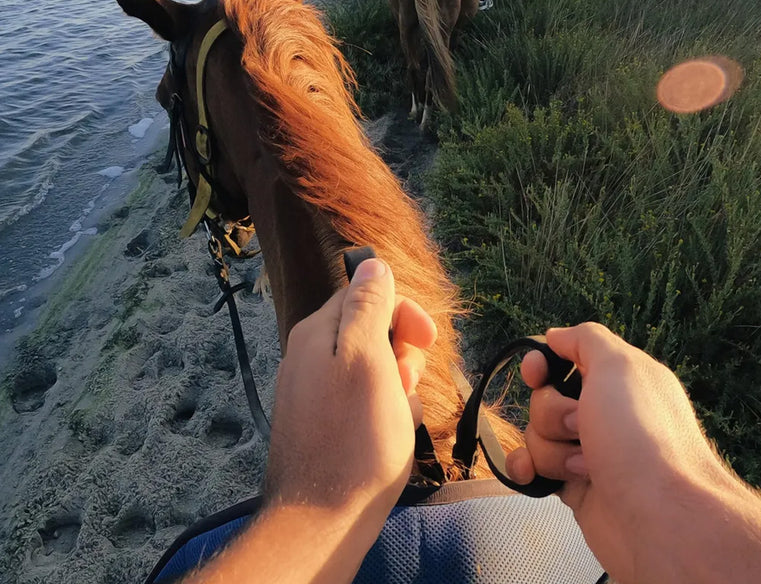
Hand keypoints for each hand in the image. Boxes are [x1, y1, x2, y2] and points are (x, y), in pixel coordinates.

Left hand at [264, 258, 436, 523]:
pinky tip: (392, 434)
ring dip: (399, 386)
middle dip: (402, 354)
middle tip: (405, 384)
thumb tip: (372, 262)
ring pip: (376, 369)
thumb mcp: (366, 357)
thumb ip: (367, 305)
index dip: (403, 313)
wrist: (323, 519)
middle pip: (373, 332)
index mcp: (318, 332)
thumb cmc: (355, 438)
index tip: (426, 338)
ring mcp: (317, 391)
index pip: (367, 294)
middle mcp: (311, 355)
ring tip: (398, 416)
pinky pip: (367, 401)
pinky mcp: (326, 423)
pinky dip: (387, 411)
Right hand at [506, 323, 737, 582]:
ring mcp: (589, 451)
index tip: (536, 375)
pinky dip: (528, 469)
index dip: (542, 363)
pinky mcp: (576, 488)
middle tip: (582, 427)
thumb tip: (555, 336)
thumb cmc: (642, 437)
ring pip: (538, 434)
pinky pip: (535, 469)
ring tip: (585, 466)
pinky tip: (531, 475)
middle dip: (552, 412)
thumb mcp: (620, 366)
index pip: (564, 357)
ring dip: (551, 448)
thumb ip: (586, 339)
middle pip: (544, 398)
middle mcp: (604, 413)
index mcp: (619, 380)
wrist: (663, 521)